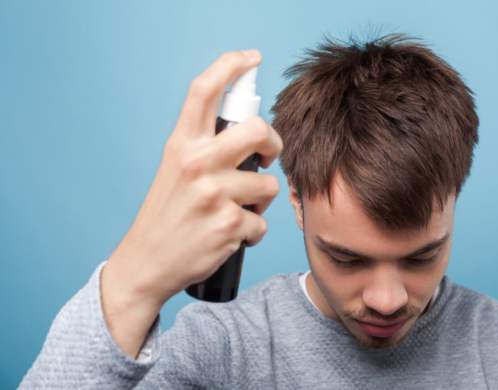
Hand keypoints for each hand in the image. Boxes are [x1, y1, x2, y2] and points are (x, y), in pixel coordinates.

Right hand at [100, 49, 282, 356]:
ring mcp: (212, 194)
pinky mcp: (227, 226)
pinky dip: (252, 233)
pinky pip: (261, 223)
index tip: (251, 58)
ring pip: (268, 185)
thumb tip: (250, 132)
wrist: (146, 263)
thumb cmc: (167, 214)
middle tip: (268, 156)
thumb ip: (204, 147)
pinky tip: (231, 238)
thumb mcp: (175, 170)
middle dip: (273, 144)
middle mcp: (195, 163)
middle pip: (257, 130)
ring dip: (260, 202)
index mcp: (181, 145)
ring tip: (236, 212)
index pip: (203, 91)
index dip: (230, 66)